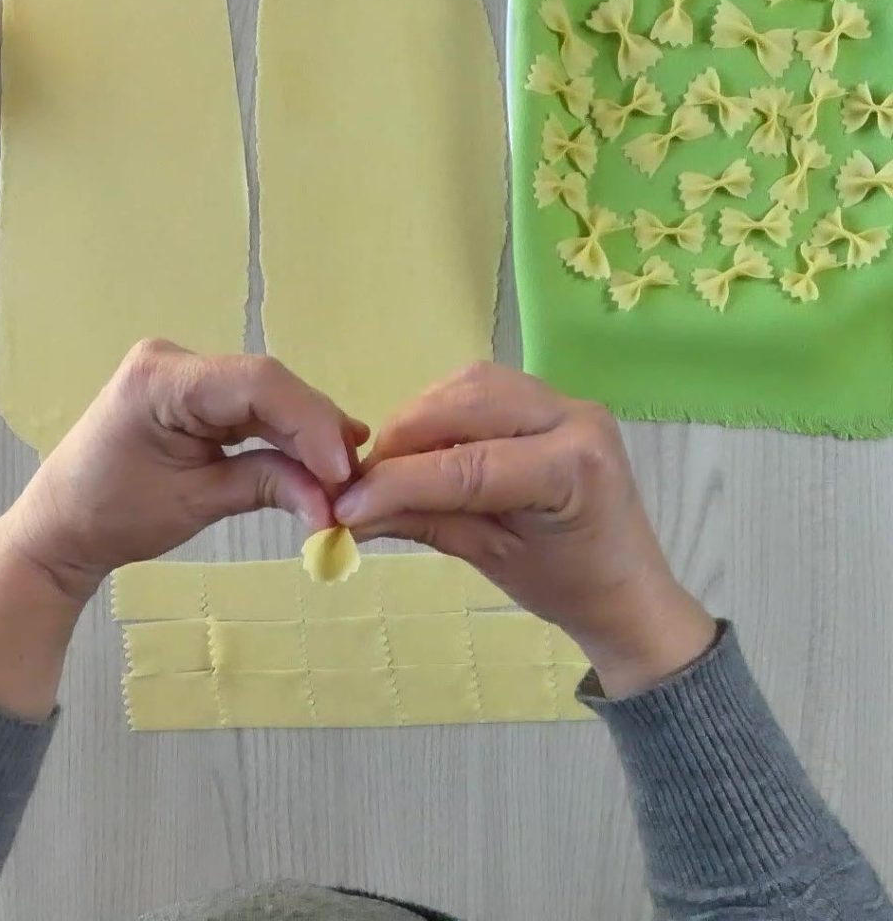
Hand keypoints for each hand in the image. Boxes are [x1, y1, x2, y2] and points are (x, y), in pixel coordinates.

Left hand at [2, 340, 367, 601]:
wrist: (62, 523)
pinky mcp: (198, 391)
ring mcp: (187, 372)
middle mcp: (176, 360)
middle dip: (316, 432)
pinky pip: (254, 406)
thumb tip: (333, 502)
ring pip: (269, 395)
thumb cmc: (113, 515)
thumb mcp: (195, 503)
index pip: (258, 383)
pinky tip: (323, 455)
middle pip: (269, 386)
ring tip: (345, 473)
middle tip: (354, 479)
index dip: (310, 422)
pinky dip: (287, 433)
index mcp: (161, 378)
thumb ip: (268, 486)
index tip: (343, 471)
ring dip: (309, 434)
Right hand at [334, 363, 714, 696]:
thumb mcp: (490, 558)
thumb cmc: (567, 586)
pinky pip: (484, 387)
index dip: (398, 481)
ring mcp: (567, 400)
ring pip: (471, 383)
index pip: (467, 465)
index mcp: (572, 468)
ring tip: (393, 463)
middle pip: (467, 401)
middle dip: (405, 436)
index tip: (344, 503)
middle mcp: (574, 417)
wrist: (627, 587)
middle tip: (364, 478)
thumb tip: (347, 511)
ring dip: (421, 416)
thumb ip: (421, 522)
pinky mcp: (553, 399)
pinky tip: (426, 446)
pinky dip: (443, 410)